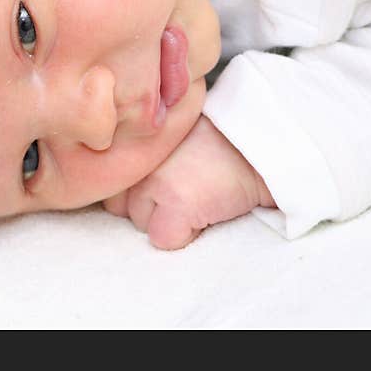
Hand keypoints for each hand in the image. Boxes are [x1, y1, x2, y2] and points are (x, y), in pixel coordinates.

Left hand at [103, 115, 275, 249]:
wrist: (261, 142)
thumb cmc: (220, 136)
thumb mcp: (171, 132)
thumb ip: (143, 149)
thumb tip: (118, 175)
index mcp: (133, 138)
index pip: (109, 179)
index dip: (135, 186)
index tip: (163, 177)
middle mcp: (136, 159)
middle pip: (118, 204)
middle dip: (143, 204)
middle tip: (178, 188)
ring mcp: (153, 182)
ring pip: (139, 223)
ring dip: (160, 220)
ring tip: (193, 197)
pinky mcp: (176, 203)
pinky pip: (163, 239)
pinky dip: (183, 235)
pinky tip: (203, 211)